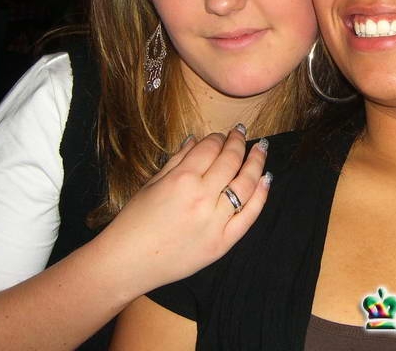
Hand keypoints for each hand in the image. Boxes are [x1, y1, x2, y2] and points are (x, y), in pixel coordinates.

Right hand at [89, 127, 270, 299]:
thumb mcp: (152, 183)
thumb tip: (197, 139)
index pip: (210, 148)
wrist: (129, 262)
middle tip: (242, 134)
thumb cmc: (135, 221)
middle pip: (230, 162)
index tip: (220, 135)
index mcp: (181, 180)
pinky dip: (261, 196)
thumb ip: (177, 160)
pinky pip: (249, 216)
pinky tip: (266, 179)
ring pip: (245, 185)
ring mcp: (215, 222)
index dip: (218, 138)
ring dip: (256, 163)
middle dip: (239, 143)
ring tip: (262, 149)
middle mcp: (201, 198)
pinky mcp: (222, 243)